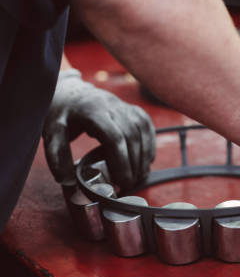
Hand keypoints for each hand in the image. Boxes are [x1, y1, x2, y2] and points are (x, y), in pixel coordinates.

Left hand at [43, 69, 154, 188]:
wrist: (68, 92)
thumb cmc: (60, 114)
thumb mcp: (51, 133)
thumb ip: (58, 156)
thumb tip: (69, 181)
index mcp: (92, 111)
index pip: (115, 137)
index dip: (122, 161)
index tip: (122, 181)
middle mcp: (112, 106)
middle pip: (131, 135)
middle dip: (134, 163)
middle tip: (130, 184)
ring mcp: (123, 105)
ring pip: (142, 129)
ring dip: (144, 155)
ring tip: (140, 176)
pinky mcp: (130, 108)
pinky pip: (146, 124)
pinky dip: (150, 143)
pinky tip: (147, 159)